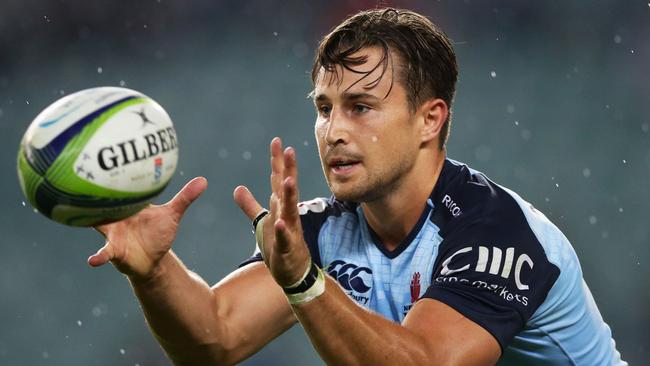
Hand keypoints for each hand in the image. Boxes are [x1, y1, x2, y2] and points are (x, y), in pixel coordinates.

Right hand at [87, 177, 207, 280]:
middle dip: (91, 193)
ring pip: (98, 225)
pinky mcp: (114, 251)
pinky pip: (105, 252)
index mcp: (128, 205)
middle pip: (101, 203)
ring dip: (92, 223)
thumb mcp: (172, 215)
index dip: (111, 174)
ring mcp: (112, 233)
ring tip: (77, 220)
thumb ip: (184, 198)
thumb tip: (203, 180)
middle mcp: (115, 216)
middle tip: (77, 180)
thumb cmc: (158, 233)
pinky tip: (92, 260)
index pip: (118, 187)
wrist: (153, 259)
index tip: (103, 158)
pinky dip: (99, 256)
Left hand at [234, 137, 310, 286]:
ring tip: (288, 179)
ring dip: (289, 195)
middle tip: (289, 150)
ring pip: (289, 209)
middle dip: (288, 169)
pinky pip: (285, 237)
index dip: (277, 161)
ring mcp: (290, 230)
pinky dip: (282, 229)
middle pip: (287, 188)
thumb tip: (237, 188)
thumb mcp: (261, 222)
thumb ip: (250, 205)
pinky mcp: (287, 248)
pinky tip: (279, 222)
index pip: (278, 179)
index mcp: (280, 207)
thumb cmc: (279, 246)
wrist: (292, 272)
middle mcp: (287, 214)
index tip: (276, 141)